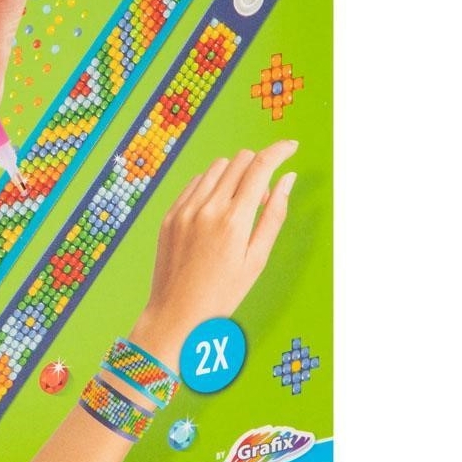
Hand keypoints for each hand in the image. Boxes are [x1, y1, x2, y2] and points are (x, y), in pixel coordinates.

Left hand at [131, 142, 298, 367]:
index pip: (260, 167)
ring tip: (239, 208)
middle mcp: (207, 208)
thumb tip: (287, 179)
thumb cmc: (223, 294)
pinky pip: (195, 183)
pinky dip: (212, 186)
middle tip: (263, 197)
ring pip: (216, 167)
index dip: (279, 151)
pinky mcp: (170, 214)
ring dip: (235, 174)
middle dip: (258, 166)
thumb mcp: (257, 259)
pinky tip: (216, 211)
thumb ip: (274, 215)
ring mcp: (184, 209)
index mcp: (234, 221)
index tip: (291, 146)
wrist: (176, 314)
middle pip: (239, 160)